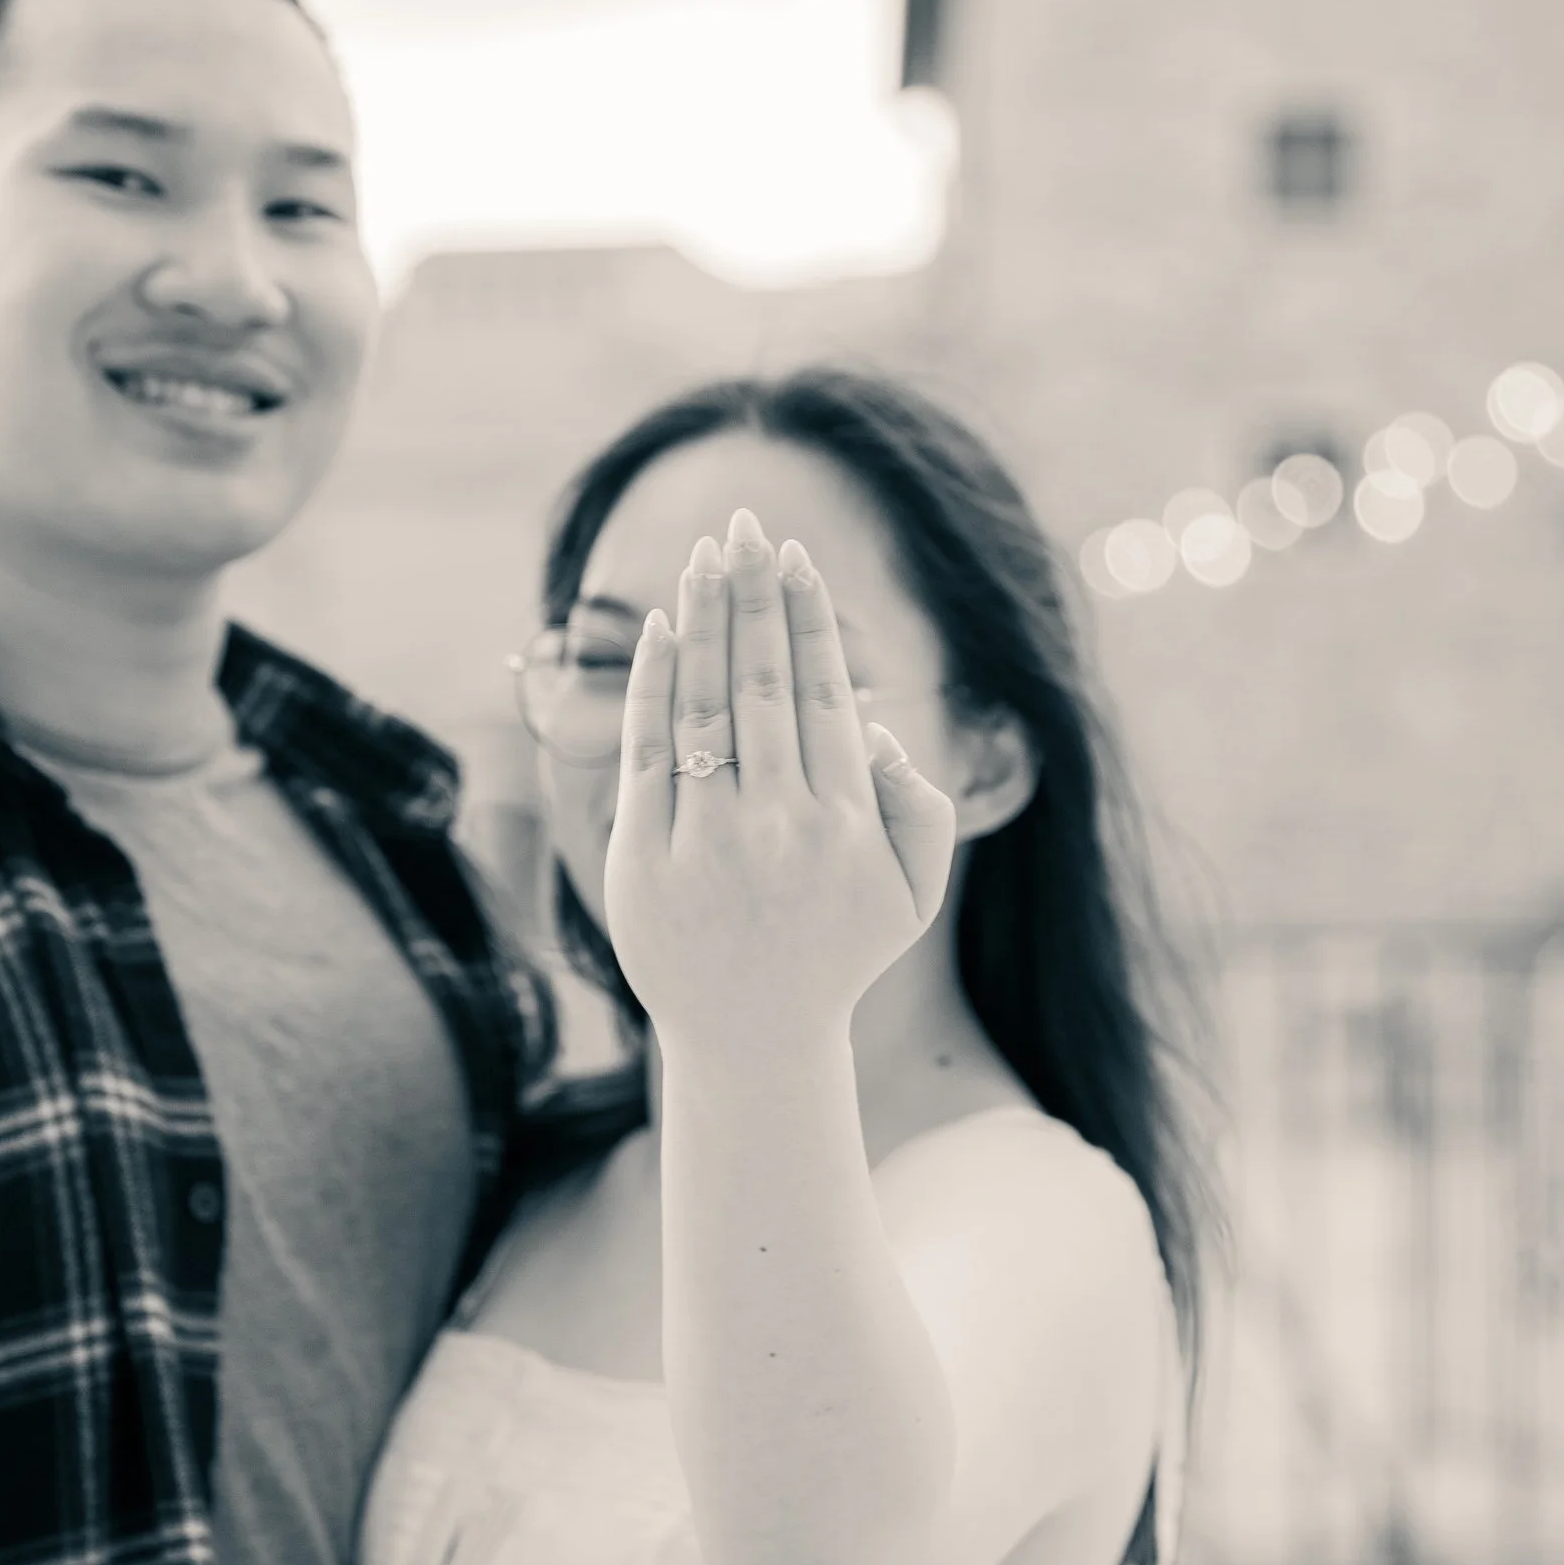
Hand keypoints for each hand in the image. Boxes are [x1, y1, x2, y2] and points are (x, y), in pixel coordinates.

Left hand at [601, 507, 957, 1050]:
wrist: (751, 1039)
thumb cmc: (836, 952)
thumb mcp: (913, 893)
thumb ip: (922, 807)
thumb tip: (875, 730)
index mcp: (846, 824)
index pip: (820, 694)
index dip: (805, 617)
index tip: (792, 557)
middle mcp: (776, 827)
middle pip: (760, 683)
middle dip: (752, 594)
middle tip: (744, 525)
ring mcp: (704, 844)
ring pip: (702, 706)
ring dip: (703, 621)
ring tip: (703, 557)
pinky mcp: (641, 861)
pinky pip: (645, 753)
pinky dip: (650, 685)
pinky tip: (661, 629)